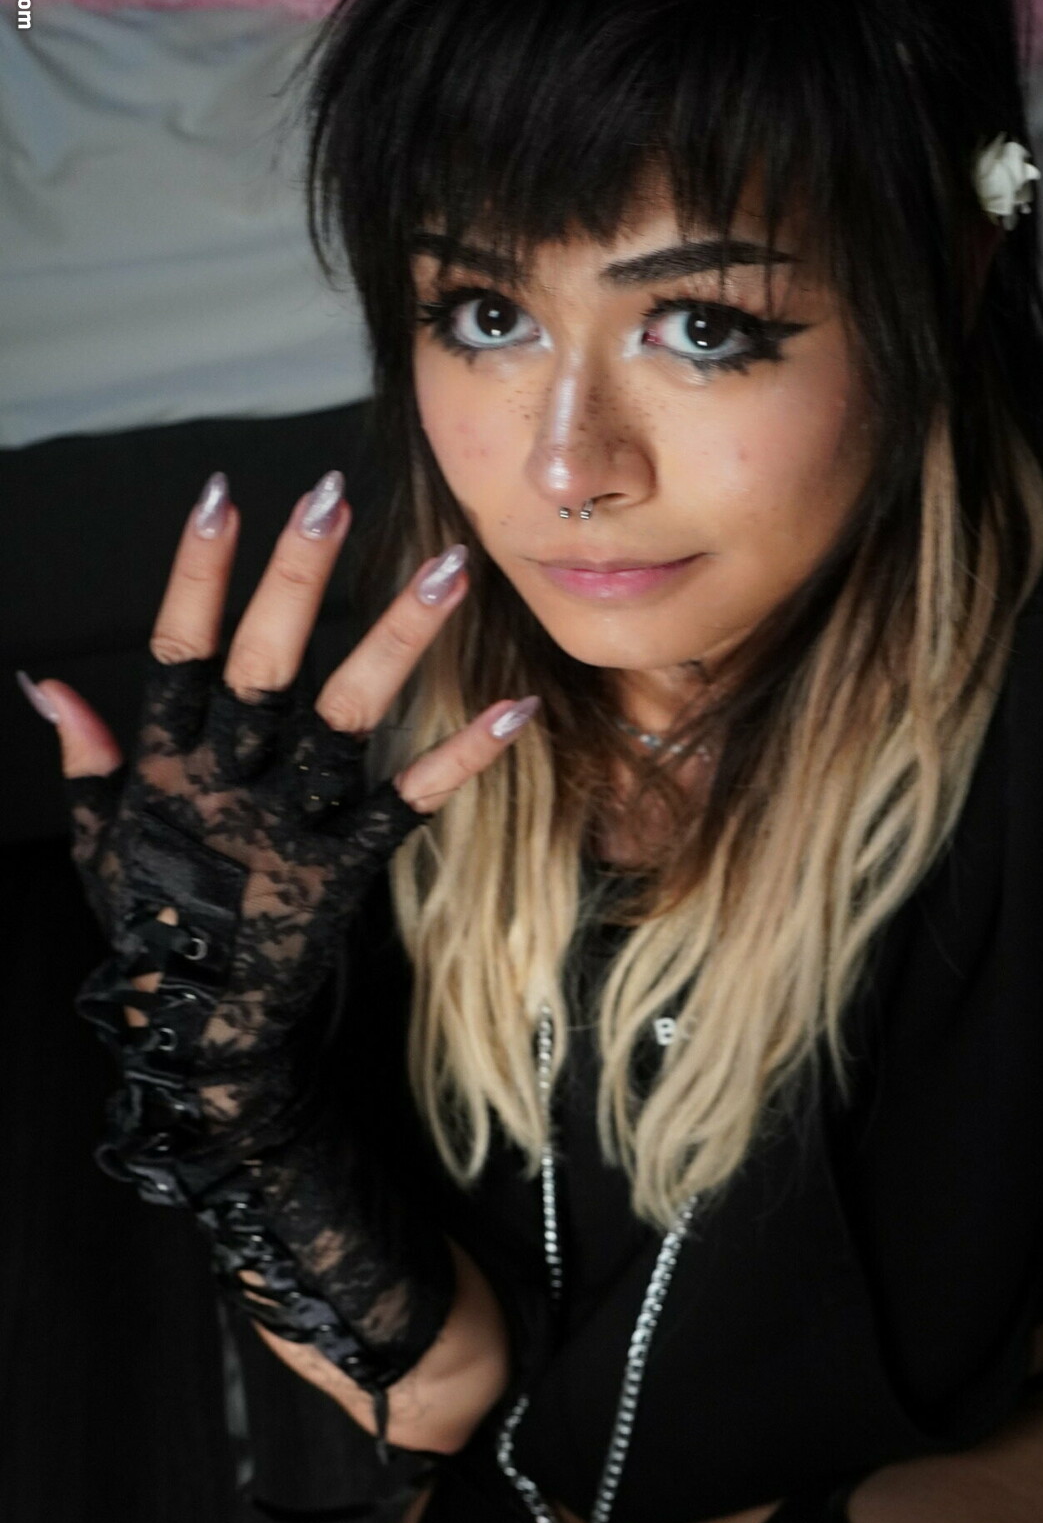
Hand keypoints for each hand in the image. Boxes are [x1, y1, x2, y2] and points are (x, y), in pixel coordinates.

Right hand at [21, 468, 538, 1138]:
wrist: (200, 1028)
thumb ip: (85, 757)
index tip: (224, 495)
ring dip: (399, 638)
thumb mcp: (99, 839)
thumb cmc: (153, 922)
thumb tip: (47, 683)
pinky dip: (462, 757)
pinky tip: (516, 709)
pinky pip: (410, 803)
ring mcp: (290, 824)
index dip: (198, 573)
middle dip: (296, 578)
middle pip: (262, 666)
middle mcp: (227, 782)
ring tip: (451, 568)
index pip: (179, 648)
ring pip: (347, 717)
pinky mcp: (345, 867)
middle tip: (333, 498)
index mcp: (165, 765)